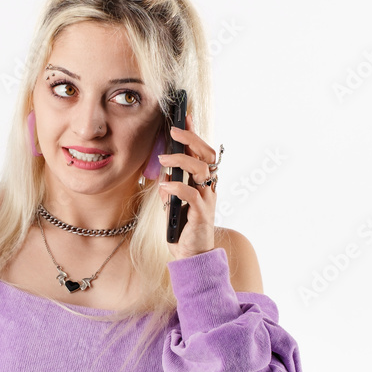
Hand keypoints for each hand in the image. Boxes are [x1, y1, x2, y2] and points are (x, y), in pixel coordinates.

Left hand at [157, 113, 220, 259]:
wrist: (191, 255)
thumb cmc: (183, 227)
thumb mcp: (174, 201)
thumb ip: (171, 185)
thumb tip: (162, 171)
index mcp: (204, 182)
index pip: (202, 152)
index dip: (194, 134)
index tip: (184, 117)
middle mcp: (209, 187)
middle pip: (207, 155)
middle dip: (192, 139)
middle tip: (175, 131)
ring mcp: (207, 199)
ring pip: (202, 170)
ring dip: (182, 160)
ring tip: (163, 158)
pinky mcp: (201, 213)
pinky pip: (192, 194)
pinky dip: (177, 187)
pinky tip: (164, 186)